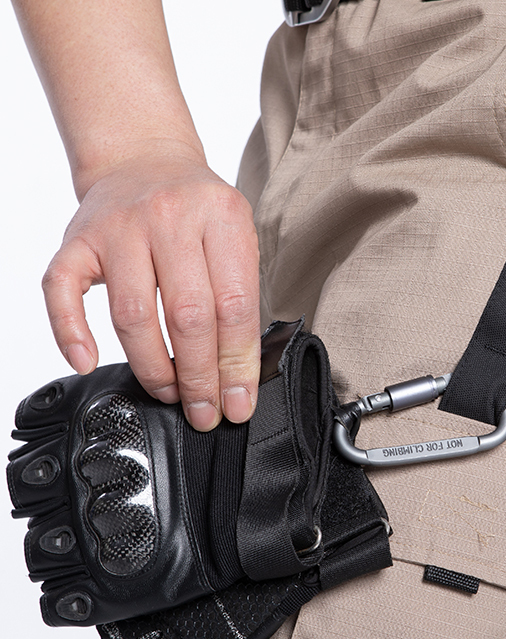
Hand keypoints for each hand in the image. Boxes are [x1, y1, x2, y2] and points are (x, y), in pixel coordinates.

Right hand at [42, 144, 260, 429]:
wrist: (145, 159)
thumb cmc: (197, 211)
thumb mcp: (236, 237)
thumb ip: (240, 295)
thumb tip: (241, 375)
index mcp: (221, 216)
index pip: (236, 305)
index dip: (238, 364)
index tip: (239, 402)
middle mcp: (169, 217)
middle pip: (187, 316)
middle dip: (199, 377)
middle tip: (204, 411)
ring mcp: (118, 227)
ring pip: (133, 314)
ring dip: (153, 367)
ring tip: (170, 393)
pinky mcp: (77, 239)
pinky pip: (62, 291)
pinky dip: (70, 332)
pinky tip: (88, 361)